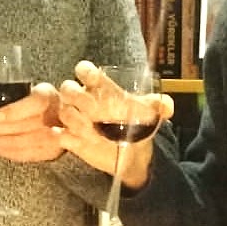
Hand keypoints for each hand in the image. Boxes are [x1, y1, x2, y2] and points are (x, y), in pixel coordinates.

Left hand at [0, 82, 62, 163]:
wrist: (65, 115)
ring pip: (25, 142)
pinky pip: (27, 155)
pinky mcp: (52, 151)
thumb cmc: (39, 102)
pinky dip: (8, 153)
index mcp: (48, 96)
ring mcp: (56, 137)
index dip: (15, 111)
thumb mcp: (28, 91)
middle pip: (25, 126)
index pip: (35, 103)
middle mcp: (55, 116)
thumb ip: (12, 99)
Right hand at [55, 60, 172, 186]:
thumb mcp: (150, 114)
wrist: (133, 154)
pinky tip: (75, 141)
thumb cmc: (138, 125)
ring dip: (74, 120)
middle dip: (76, 96)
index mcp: (102, 89)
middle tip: (92, 109)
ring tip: (90, 132)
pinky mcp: (71, 138)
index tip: (92, 77)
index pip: (87, 72)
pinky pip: (59, 134)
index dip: (85, 71)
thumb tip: (167, 107)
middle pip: (68, 89)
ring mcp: (76, 118)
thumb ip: (158, 106)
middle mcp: (85, 100)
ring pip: (63, 111)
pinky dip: (63, 137)